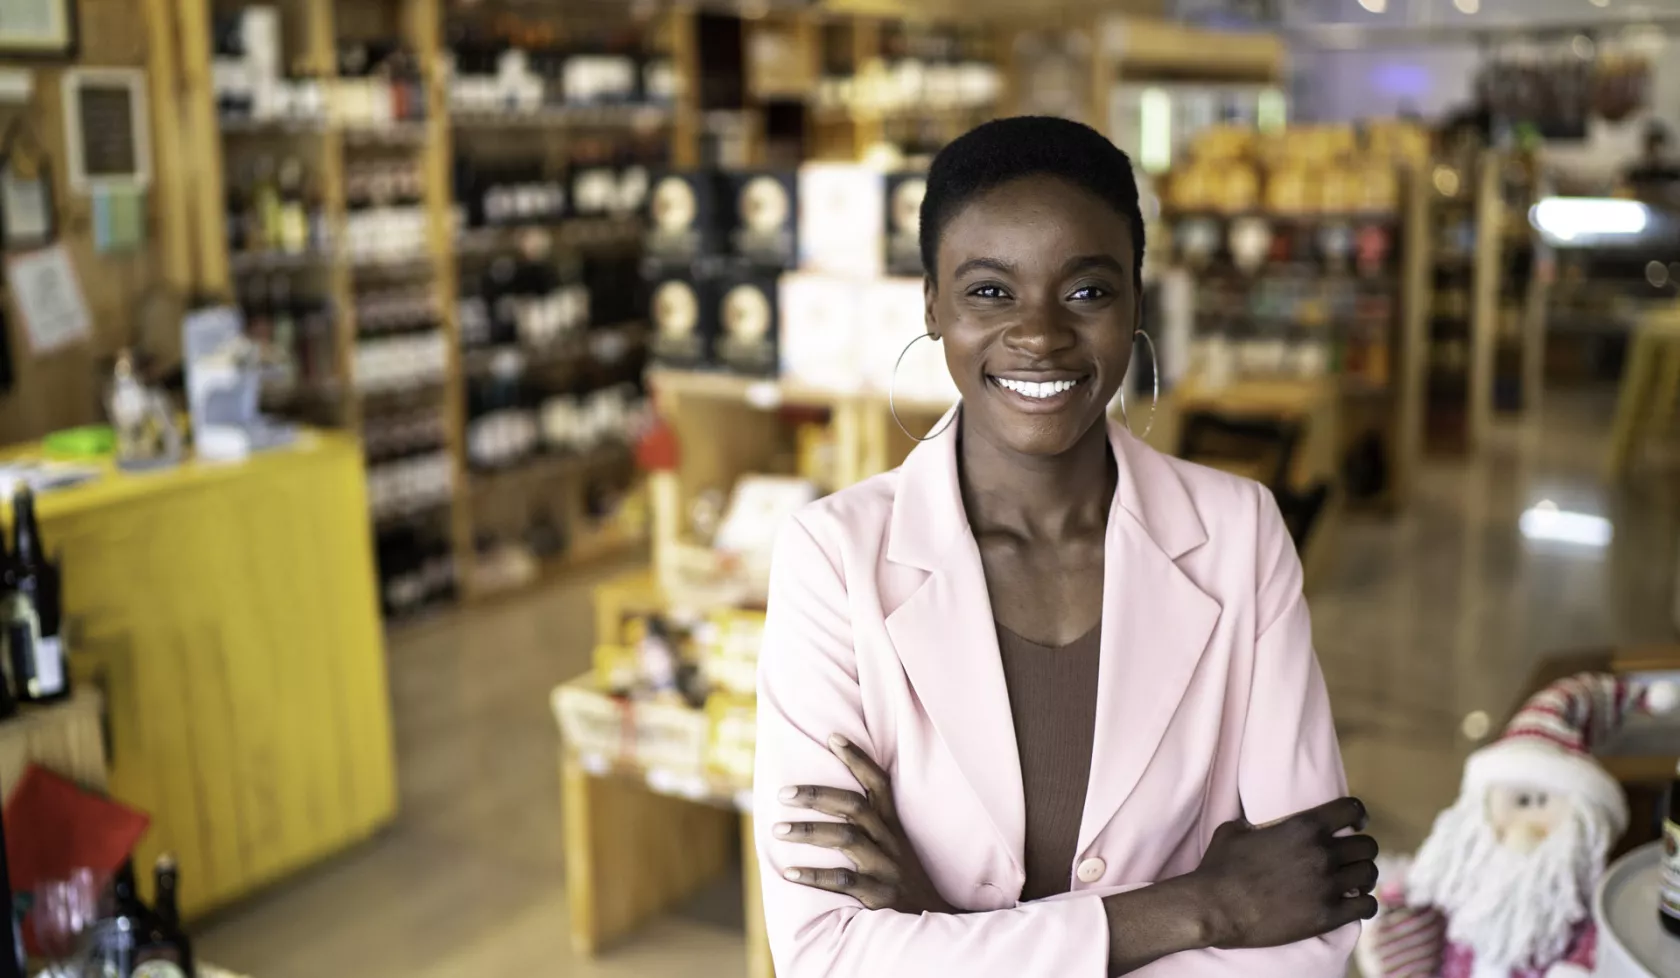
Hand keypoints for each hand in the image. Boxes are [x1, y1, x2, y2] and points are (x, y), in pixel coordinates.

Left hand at [774, 734, 957, 913]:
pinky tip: (789, 874)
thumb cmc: (904, 883)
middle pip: (854, 806)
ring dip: (809, 832)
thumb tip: (831, 804)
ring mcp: (886, 868)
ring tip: (778, 831)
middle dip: (817, 795)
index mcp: (893, 827)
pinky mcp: (880, 896)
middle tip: (783, 793)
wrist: (935, 924)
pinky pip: (844, 881)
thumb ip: (871, 828)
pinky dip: (814, 876)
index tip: (833, 736)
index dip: (858, 758)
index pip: (879, 783)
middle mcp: (890, 842)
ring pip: (847, 839)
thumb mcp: (896, 849)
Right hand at [1190, 797, 1378, 948]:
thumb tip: (1252, 825)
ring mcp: (1328, 885)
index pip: (1352, 809)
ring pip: (1369, 874)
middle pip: (1367, 846)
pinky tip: (1353, 905)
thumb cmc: (1219, 867)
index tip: (1357, 825)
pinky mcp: (1328, 915)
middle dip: (1361, 851)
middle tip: (1350, 860)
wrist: (1215, 907)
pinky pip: (1367, 906)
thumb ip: (1254, 824)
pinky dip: (1364, 905)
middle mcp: (1323, 852)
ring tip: (1353, 883)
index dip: (1358, 816)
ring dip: (1363, 877)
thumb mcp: (1234, 831)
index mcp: (1304, 826)